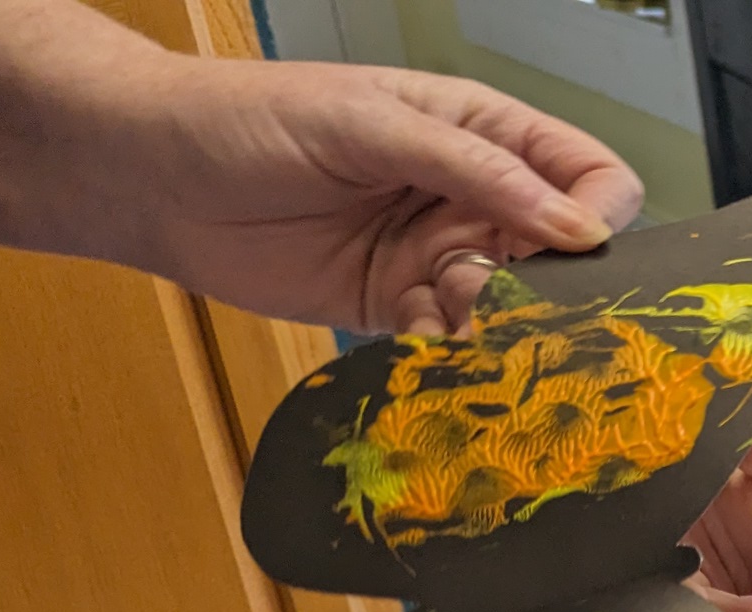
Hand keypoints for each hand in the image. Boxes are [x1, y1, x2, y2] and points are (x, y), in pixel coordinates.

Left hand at [122, 59, 643, 333]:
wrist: (154, 175)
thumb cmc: (252, 120)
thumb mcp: (372, 124)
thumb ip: (478, 172)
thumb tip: (580, 228)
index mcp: (484, 133)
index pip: (590, 177)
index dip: (597, 217)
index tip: (573, 249)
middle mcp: (473, 198)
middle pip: (563, 256)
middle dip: (548, 285)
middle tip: (501, 293)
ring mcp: (439, 256)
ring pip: (514, 307)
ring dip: (495, 324)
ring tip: (442, 312)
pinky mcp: (399, 308)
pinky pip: (454, 341)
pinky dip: (448, 351)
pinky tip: (414, 335)